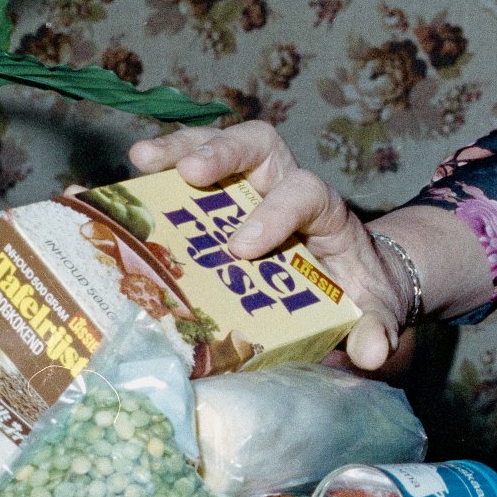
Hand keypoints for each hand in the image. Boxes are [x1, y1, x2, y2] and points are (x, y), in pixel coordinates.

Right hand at [129, 122, 488, 373]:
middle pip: (261, 144)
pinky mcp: (219, 206)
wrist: (355, 281)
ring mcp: (250, 192)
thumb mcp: (375, 313)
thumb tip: (371, 352)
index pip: (307, 193)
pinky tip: (120, 186)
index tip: (243, 247)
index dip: (277, 211)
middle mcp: (286, 189)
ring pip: (221, 146)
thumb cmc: (360, 292)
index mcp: (325, 214)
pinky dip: (155, 176)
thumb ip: (376, 329)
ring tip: (142, 159)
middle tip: (189, 172)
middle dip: (225, 149)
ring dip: (182, 147)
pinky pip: (186, 178)